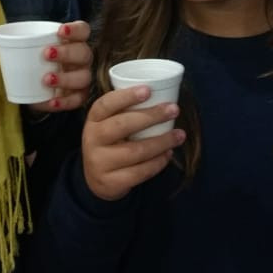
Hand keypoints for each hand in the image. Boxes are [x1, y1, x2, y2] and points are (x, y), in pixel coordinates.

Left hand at [0, 21, 92, 113]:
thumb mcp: (20, 49)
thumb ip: (5, 41)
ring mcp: (82, 78)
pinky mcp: (78, 97)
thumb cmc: (33, 60)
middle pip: (83, 53)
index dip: (75, 30)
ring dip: (66, 78)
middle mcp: (81, 59)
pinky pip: (77, 100)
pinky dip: (65, 101)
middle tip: (46, 54)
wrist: (35, 85)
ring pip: (83, 77)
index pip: (82, 30)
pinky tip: (52, 101)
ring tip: (46, 80)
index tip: (60, 31)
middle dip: (67, 53)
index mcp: (72, 41)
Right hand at [82, 86, 184, 201]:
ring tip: (180, 135)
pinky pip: (140, 172)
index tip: (148, 90)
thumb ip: (126, 110)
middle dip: (151, 116)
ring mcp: (100, 162)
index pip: (106, 104)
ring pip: (136, 151)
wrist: (96, 178)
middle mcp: (93, 139)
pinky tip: (168, 154)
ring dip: (162, 142)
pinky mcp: (111, 182)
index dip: (126, 96)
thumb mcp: (110, 123)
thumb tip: (161, 94)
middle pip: (122, 125)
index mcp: (94, 119)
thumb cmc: (111, 142)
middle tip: (174, 110)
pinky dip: (158, 162)